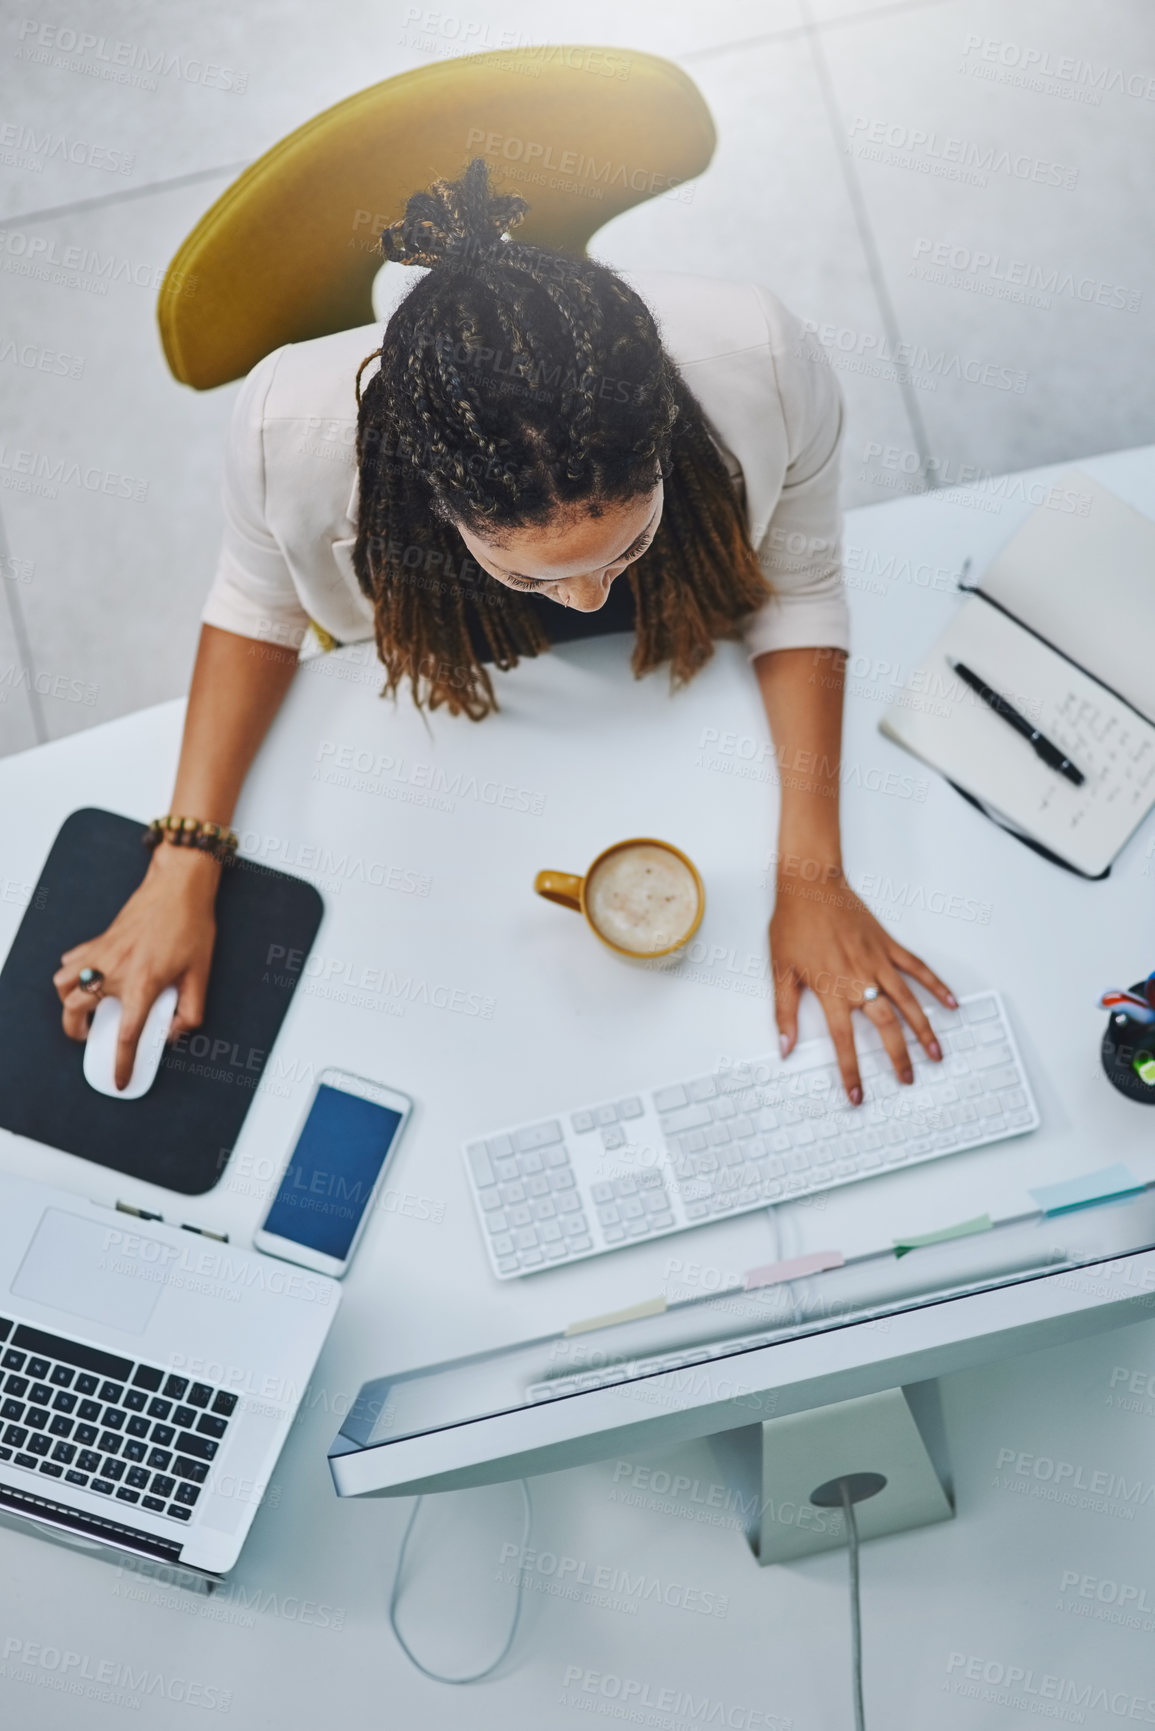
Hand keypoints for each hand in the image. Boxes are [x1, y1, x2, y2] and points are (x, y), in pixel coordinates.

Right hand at [53, 846, 220, 1090]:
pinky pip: (71, 962)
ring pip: (63, 985)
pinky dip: (72, 974)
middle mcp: (113, 972)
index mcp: (142, 985)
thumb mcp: (202, 973)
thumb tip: (173, 1032)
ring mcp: (100, 954)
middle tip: (89, 1038)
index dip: (121, 1064)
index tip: (118, 1080)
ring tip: (83, 1009)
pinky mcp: (97, 940)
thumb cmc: (192, 927)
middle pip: (74, 1013)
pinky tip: (89, 977)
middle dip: (76, 1033)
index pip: (125, 1036)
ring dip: (68, 1002)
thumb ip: (191, 1011)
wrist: (178, 887)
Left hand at [769, 864, 957, 1103]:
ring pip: (908, 1002)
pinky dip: (936, 986)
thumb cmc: (793, 925)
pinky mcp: (889, 946)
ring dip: (925, 1030)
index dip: (851, 1071)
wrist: (810, 884)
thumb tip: (784, 1047)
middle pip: (885, 1026)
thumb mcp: (780, 971)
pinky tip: (952, 1003)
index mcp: (831, 989)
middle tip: (907, 1080)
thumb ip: (784, 1013)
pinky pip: (918, 969)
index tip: (858, 1096)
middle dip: (898, 1057)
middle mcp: (860, 979)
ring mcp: (878, 962)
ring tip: (936, 1054)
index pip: (843, 1041)